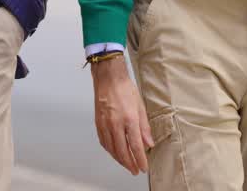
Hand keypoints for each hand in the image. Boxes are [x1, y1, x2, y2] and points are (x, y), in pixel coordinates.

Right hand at [91, 57, 153, 174]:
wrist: (108, 77)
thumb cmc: (124, 88)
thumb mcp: (140, 106)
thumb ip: (144, 127)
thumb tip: (148, 143)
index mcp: (129, 119)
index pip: (136, 146)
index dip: (140, 159)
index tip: (143, 167)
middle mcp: (115, 123)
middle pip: (122, 151)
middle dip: (129, 163)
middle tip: (135, 170)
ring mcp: (105, 123)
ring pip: (111, 149)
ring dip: (119, 159)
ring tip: (126, 164)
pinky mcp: (98, 122)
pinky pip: (103, 142)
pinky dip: (109, 150)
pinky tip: (114, 152)